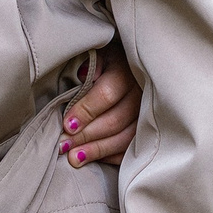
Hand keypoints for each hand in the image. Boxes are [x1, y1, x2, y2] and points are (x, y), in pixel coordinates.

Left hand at [58, 52, 140, 167]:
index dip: (86, 111)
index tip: (67, 124)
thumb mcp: (97, 54)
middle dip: (87, 135)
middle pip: (115, 121)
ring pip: (125, 138)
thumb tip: (80, 77)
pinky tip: (94, 158)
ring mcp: (149, 113)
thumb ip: (89, 65)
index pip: (107, 94)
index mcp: (126, 71)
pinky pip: (132, 148)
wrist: (130, 66)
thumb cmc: (105, 60)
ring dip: (97, 150)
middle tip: (64, 145)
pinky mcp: (149, 128)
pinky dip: (112, 156)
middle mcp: (141, 93)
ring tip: (74, 158)